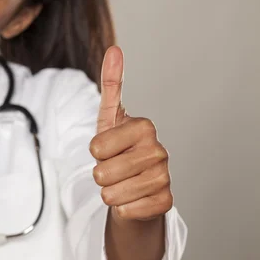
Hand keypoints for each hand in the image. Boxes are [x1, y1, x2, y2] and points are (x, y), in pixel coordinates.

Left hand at [89, 46, 172, 221]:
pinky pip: (126, 210)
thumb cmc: (118, 150)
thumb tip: (114, 49)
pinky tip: (133, 198)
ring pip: (112, 194)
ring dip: (109, 192)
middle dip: (100, 174)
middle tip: (113, 168)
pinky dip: (122, 208)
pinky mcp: (165, 202)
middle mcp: (159, 150)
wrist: (134, 185)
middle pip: (102, 173)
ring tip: (121, 183)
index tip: (106, 148)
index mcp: (144, 127)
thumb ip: (111, 84)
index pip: (96, 147)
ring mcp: (164, 177)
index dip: (94, 151)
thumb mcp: (109, 118)